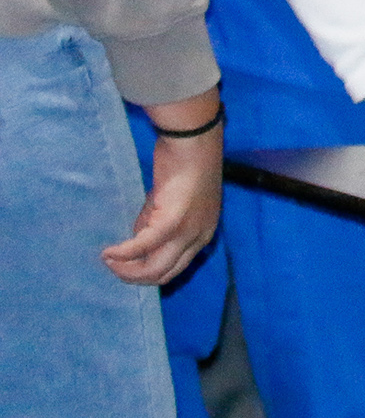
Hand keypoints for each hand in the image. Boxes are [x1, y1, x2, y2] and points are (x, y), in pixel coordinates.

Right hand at [105, 93, 222, 285]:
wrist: (194, 141)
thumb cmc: (185, 165)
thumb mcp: (171, 204)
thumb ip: (155, 225)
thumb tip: (137, 245)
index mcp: (203, 234)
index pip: (175, 268)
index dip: (148, 272)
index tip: (127, 267)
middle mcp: (199, 237)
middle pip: (164, 274)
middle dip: (134, 276)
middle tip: (112, 267)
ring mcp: (189, 232)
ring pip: (155, 269)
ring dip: (126, 270)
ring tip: (108, 261)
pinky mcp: (173, 222)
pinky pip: (143, 247)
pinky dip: (123, 254)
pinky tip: (108, 252)